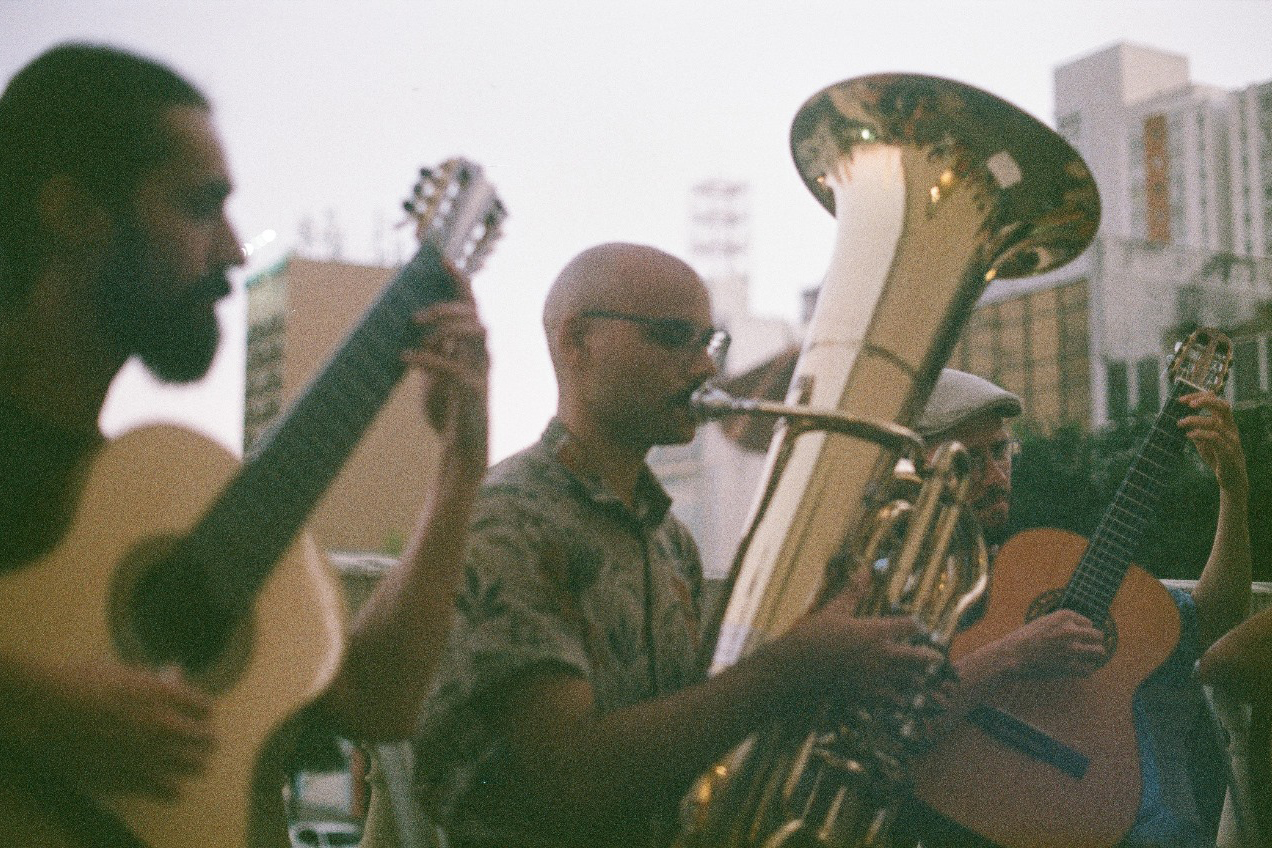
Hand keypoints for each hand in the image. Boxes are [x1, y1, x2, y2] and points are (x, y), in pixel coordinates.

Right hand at [8, 661, 213, 799]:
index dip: (200, 712)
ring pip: (196, 766)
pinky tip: (166, 784)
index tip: (193, 716)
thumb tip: (175, 674)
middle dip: (203, 738)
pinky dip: (172, 788)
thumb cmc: (82, 683)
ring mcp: (149, 752)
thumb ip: (155, 679)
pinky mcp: (131, 779)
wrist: (47, 709)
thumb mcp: (125, 672)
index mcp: (165, 694)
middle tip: (196, 741)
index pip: (206, 708)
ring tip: (184, 763)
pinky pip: (171, 791)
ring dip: (192, 763)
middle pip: (207, 738)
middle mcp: (164, 724)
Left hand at [402, 267, 489, 473]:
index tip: (442, 260)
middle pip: (474, 314)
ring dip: (444, 326)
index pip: (471, 305)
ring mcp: (481, 371)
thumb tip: (409, 321)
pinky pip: (452, 366)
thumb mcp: (433, 373)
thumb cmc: (447, 409)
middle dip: (445, 307)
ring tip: (415, 331)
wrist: (459, 446)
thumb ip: (431, 348)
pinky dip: (427, 358)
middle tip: (415, 316)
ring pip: (476, 332)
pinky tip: (405, 357)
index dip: (459, 281)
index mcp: (472, 346)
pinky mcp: (474, 390)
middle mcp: (482, 354)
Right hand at [775, 569, 942, 705]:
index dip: (915, 625)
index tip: (916, 626)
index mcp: (876, 631)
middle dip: (930, 658)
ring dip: (917, 680)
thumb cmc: (815, 634)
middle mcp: (882, 655)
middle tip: (937, 658)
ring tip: (921, 680)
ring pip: (910, 682)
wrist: (798, 666)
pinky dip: (900, 701)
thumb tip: (864, 569)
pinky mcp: (867, 695)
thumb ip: (853, 592)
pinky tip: (901, 702)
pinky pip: (892, 702)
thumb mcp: (835, 610)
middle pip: (918, 658)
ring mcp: (877, 677)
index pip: (909, 626)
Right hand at [999, 609, 1105, 679]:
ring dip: (1094, 655)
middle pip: (1098, 636)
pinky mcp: (1070, 666)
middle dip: (1094, 642)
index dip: (1081, 631)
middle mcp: (1071, 630)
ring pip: (1099, 652)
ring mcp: (1072, 648)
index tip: (1072, 638)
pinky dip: (1086, 669)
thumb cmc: (1026, 638)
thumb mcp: (1045, 621)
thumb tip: (1085, 631)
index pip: (1088, 623)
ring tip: (1087, 659)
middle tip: (1087, 648)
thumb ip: (1064, 624)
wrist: (1012, 655)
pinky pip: (1089, 669)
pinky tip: (1078, 669)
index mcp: (1065, 616)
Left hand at [1178, 391, 1247, 498]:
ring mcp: (1231, 440)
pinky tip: (1188, 435)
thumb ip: (1197, 430)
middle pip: (1223, 406)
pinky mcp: (1227, 452)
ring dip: (1195, 420)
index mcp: (1226, 423)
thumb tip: (1181, 419)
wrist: (1232, 479)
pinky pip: (1215, 439)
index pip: (1216, 402)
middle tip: (1187, 404)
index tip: (1181, 399)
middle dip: (1205, 401)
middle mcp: (1231, 428)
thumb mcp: (1204, 442)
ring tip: (1180, 423)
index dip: (1200, 397)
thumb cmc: (1217, 458)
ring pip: (1215, 423)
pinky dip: (1200, 434)